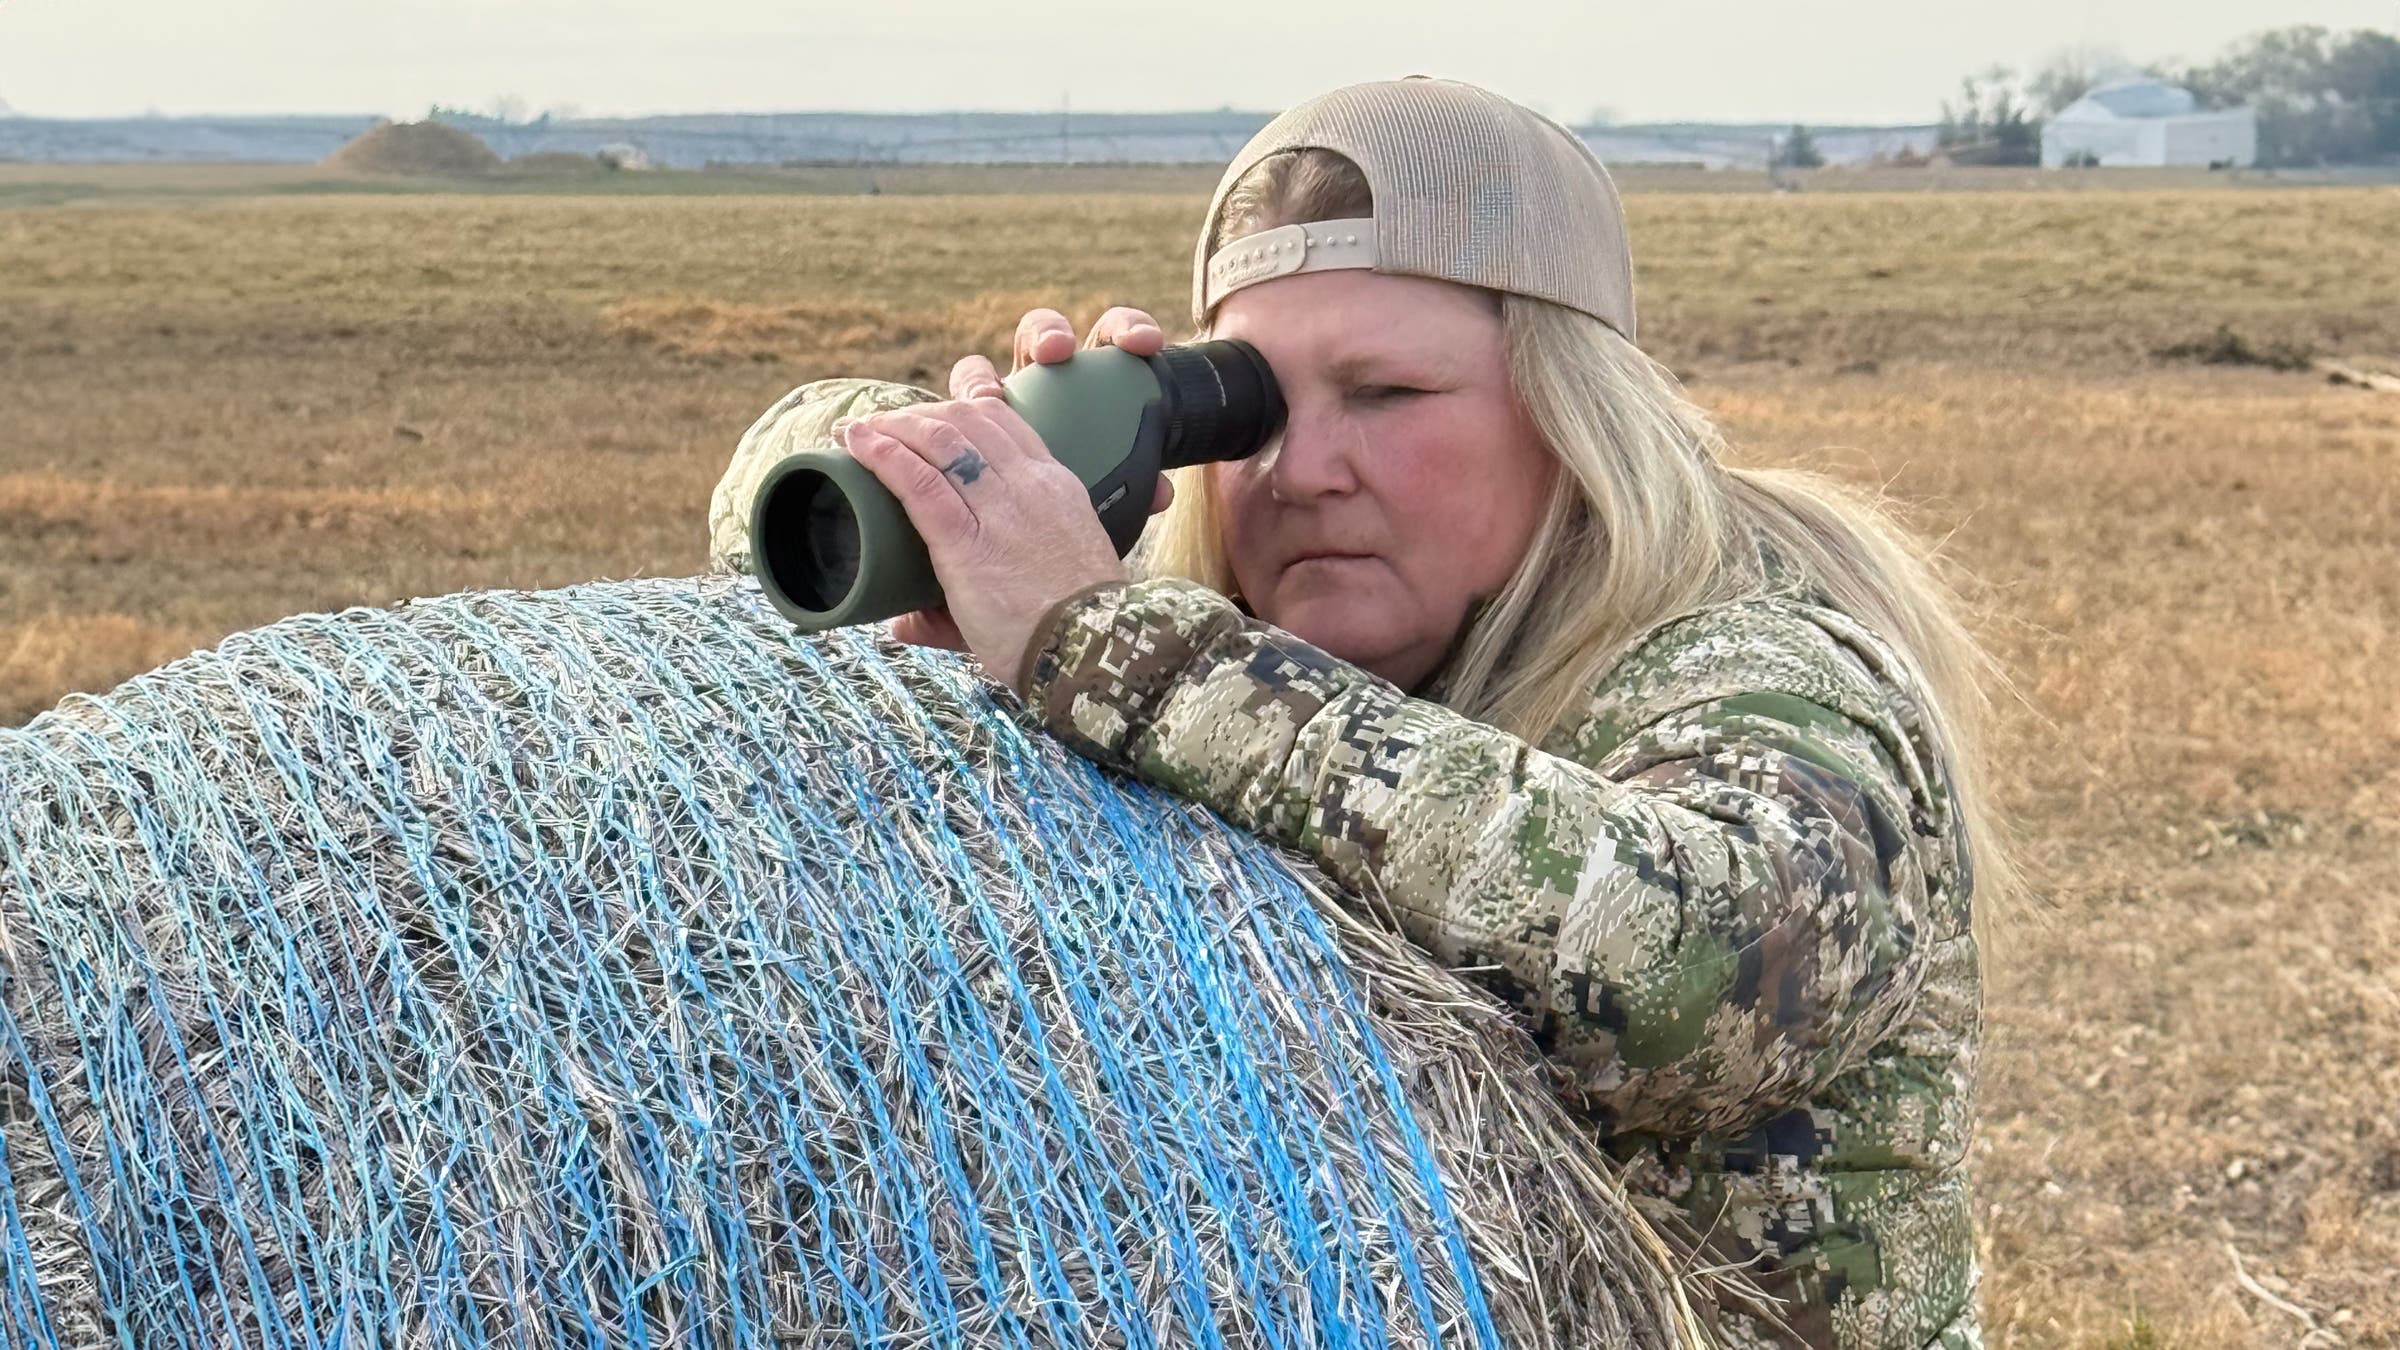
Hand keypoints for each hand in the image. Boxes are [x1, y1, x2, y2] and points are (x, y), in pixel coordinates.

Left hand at [845, 305, 1174, 685]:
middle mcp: (1029, 485)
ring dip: (892, 427)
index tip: (933, 409)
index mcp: (1056, 487)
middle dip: (919, 413)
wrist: (1093, 654)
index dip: (964, 403)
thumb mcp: (1040, 590)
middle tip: (886, 427)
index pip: (1006, 421)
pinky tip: (856, 443)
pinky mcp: (968, 541)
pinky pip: (919, 481)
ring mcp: (1000, 509)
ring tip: (860, 431)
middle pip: (966, 420)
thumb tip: (904, 624)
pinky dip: (882, 454)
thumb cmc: (1070, 632)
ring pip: (939, 440)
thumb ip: (975, 599)